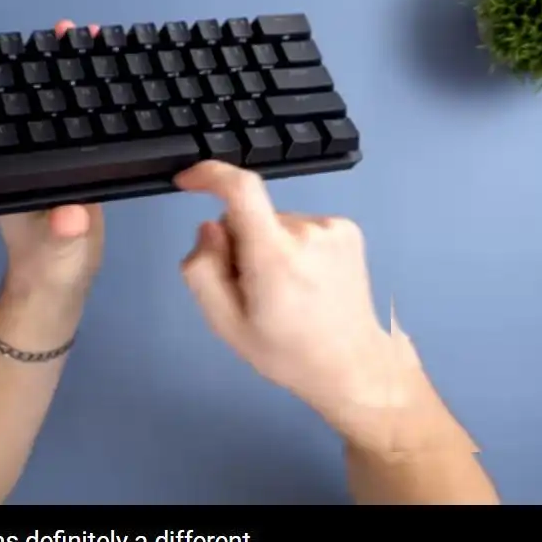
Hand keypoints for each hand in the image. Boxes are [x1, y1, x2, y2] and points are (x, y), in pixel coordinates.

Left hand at [0, 20, 105, 306]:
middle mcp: (26, 161)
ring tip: (84, 40)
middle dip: (42, 67)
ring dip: (66, 79)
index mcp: (13, 173)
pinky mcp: (74, 172)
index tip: (4, 45)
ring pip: (54, 114)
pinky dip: (88, 103)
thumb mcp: (58, 251)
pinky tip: (103, 81)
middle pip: (29, 106)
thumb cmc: (49, 269)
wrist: (57, 291)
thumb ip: (65, 232)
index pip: (5, 118)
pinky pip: (78, 130)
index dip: (3, 81)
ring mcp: (49, 165)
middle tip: (63, 32)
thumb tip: (72, 214)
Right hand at [175, 161, 428, 450]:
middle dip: (239, 241)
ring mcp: (332, 228)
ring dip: (267, 245)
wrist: (352, 365)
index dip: (210, 175)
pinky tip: (306, 279)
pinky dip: (292, 245)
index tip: (188, 180)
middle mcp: (307, 232)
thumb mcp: (226, 324)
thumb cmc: (284, 352)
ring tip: (285, 290)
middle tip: (251, 288)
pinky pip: (299, 225)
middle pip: (250, 215)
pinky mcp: (347, 229)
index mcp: (275, 257)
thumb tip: (209, 228)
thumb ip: (203, 270)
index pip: (241, 189)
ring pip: (274, 221)